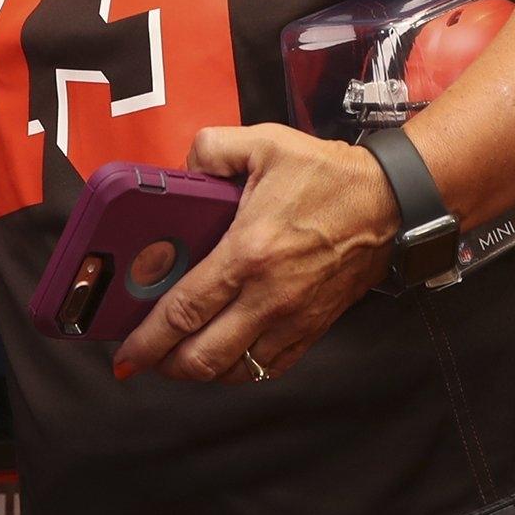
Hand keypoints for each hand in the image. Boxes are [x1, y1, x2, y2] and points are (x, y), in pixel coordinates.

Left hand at [113, 125, 395, 384]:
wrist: (389, 201)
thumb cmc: (327, 175)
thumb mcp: (262, 142)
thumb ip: (210, 149)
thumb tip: (183, 170)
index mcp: (248, 252)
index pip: (185, 311)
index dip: (148, 340)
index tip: (125, 355)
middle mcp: (269, 296)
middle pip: (205, 357)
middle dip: (166, 366)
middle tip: (143, 359)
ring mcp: (294, 318)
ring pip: (238, 371)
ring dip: (203, 371)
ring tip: (180, 357)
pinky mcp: (314, 328)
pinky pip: (271, 367)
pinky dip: (242, 370)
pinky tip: (227, 355)